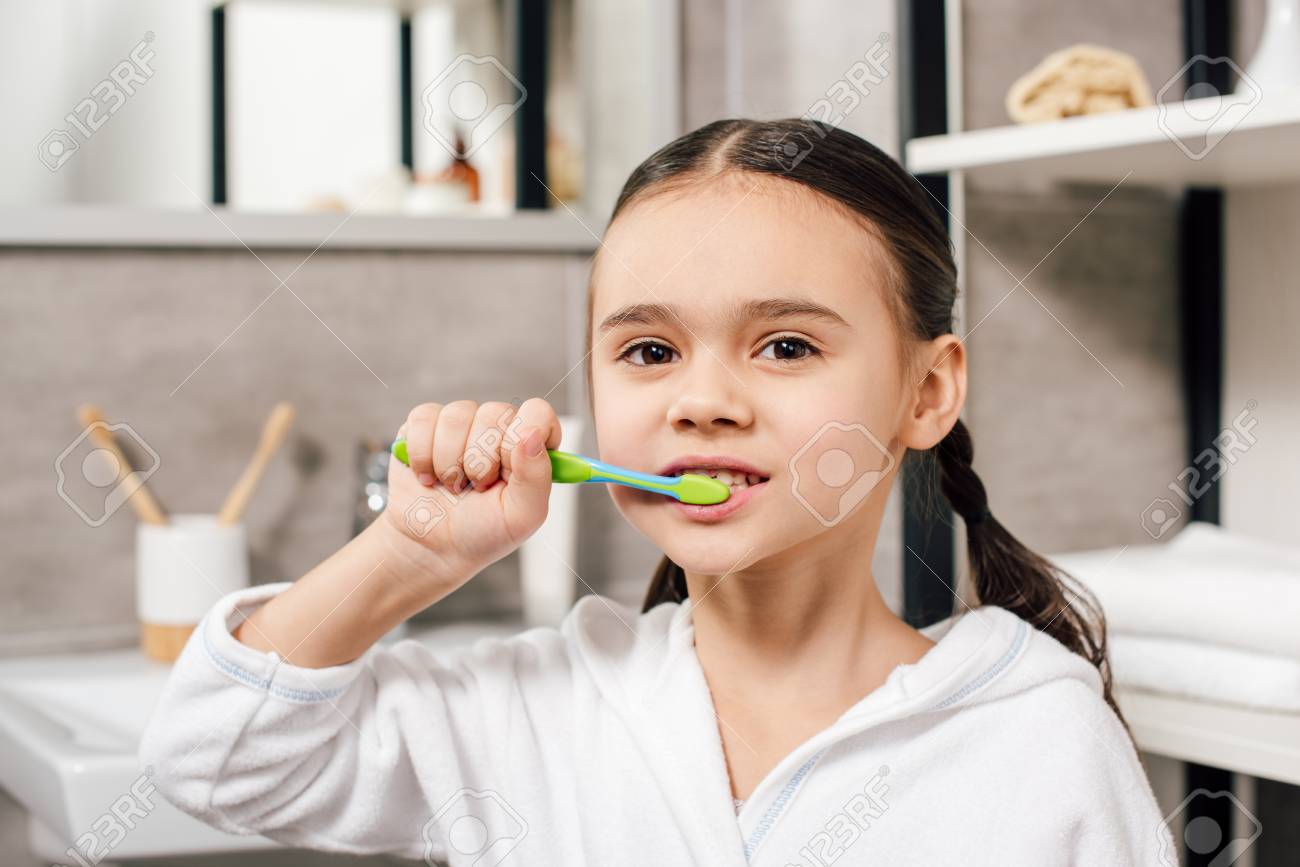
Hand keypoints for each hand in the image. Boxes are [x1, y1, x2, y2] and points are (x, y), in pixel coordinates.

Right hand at [383, 398, 561, 579]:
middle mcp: (497, 428)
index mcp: (528, 446)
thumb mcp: (521, 516)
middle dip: (481, 460)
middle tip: (477, 487)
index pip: (537, 412)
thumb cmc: (482, 532)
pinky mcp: (424, 425)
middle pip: (494, 412)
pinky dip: (422, 455)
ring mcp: (461, 424)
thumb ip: (537, 475)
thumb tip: (531, 434)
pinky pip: (423, 418)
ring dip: (449, 461)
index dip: (521, 437)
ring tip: (452, 485)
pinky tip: (428, 477)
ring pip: (456, 415)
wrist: (432, 548)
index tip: (508, 468)